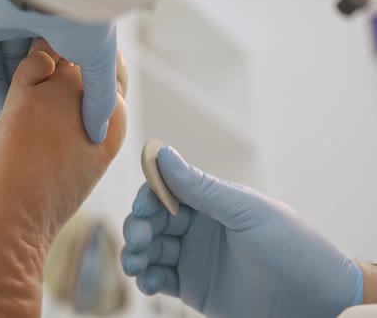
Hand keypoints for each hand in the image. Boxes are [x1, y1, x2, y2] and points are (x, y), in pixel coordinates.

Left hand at [0, 0, 117, 142]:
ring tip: (1, 110)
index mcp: (47, 20)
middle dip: (13, 87)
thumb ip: (100, 98)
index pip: (39, 55)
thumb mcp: (100, 62)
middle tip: (19, 115)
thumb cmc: (81, 18)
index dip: (40, 84)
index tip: (43, 110)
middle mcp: (18, 16)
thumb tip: (98, 134)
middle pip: (10, 57)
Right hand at [121, 146, 363, 317]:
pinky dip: (147, 279)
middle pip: (153, 220)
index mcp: (213, 202)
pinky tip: (148, 283)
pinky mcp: (194, 288)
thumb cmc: (293, 248)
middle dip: (139, 227)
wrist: (317, 302)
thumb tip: (162, 152)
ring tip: (136, 265)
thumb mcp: (247, 212)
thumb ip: (202, 187)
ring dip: (136, 254)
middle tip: (139, 240)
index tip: (144, 208)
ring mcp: (195, 258)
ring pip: (151, 250)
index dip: (150, 197)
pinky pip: (160, 279)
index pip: (167, 191)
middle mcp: (199, 227)